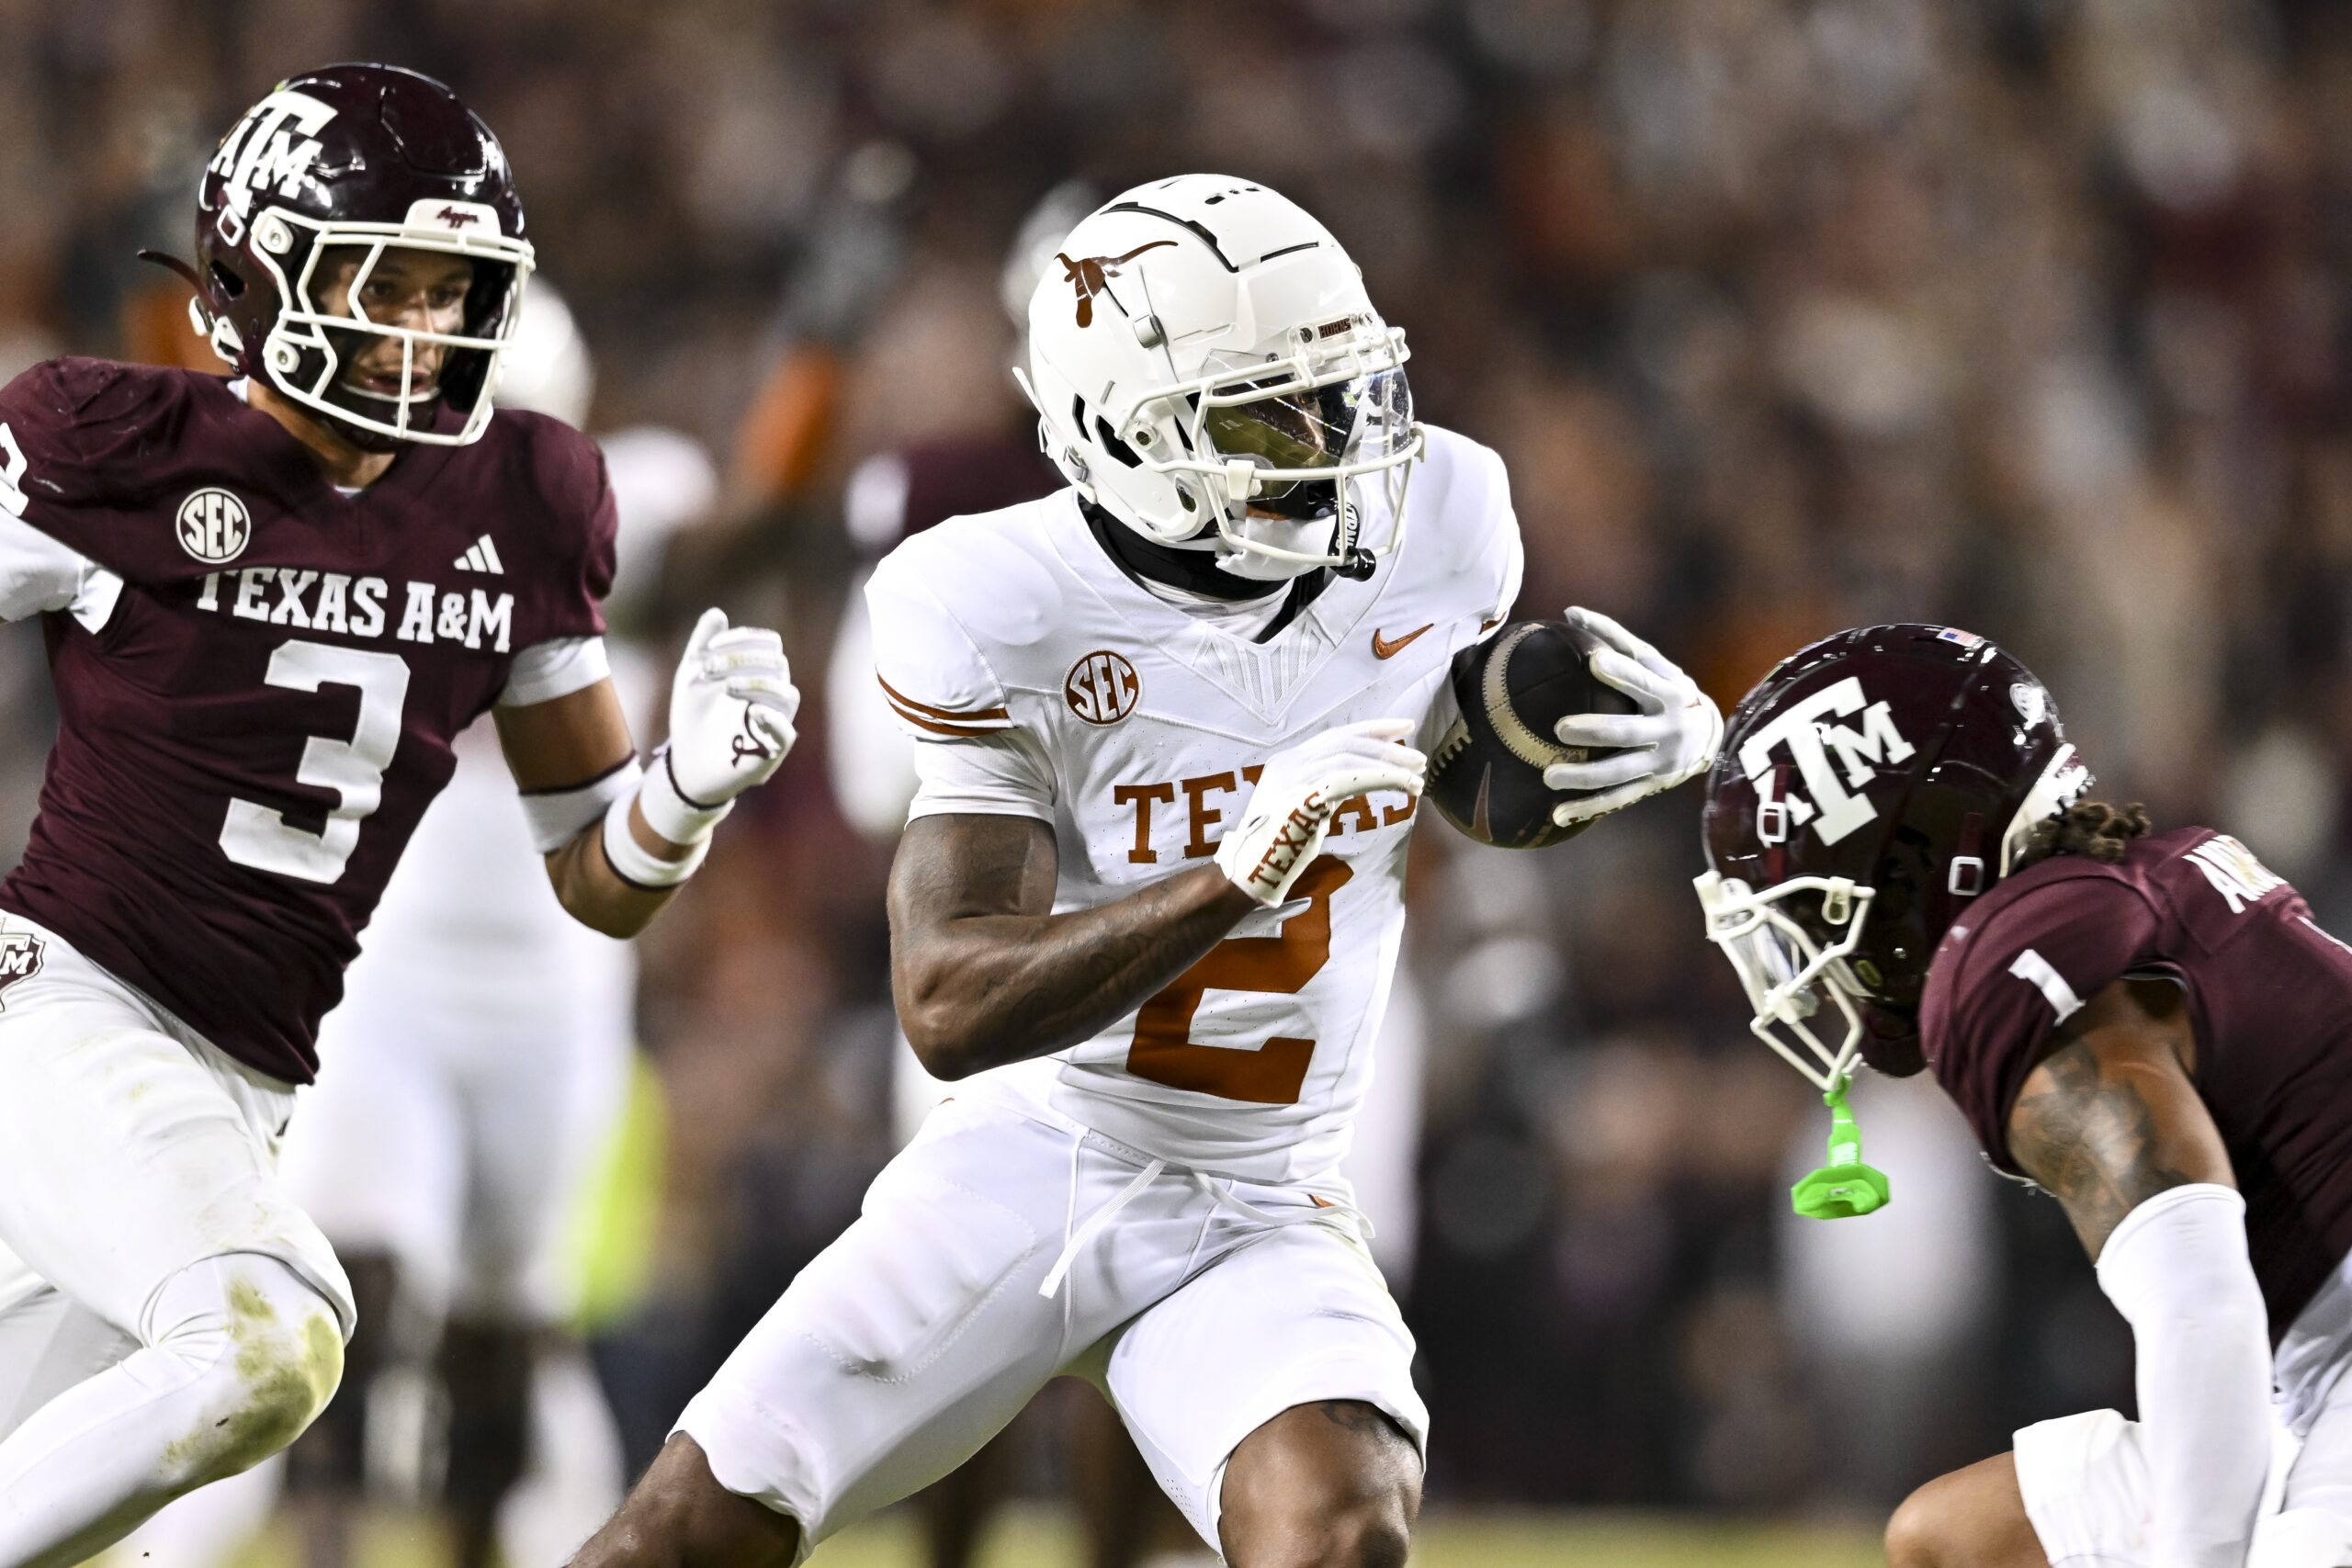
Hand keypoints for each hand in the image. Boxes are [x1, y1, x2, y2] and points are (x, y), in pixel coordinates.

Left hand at [665, 608, 800, 806]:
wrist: (684, 765)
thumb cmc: (692, 719)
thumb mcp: (690, 677)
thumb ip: (702, 645)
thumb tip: (718, 613)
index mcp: (759, 674)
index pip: (768, 646)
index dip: (743, 641)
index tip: (710, 648)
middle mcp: (772, 696)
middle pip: (777, 666)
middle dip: (742, 661)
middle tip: (708, 669)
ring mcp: (775, 724)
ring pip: (787, 695)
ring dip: (757, 684)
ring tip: (727, 687)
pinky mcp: (771, 752)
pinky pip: (786, 734)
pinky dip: (773, 720)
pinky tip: (751, 711)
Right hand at [1216, 719, 1424, 905]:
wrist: (1250, 870)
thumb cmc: (1279, 846)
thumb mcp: (1302, 806)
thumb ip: (1324, 788)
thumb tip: (1359, 779)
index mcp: (1288, 762)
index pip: (1335, 736)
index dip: (1371, 730)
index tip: (1401, 729)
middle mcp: (1289, 763)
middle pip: (1345, 742)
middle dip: (1386, 744)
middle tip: (1419, 757)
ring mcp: (1294, 778)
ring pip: (1351, 757)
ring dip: (1390, 765)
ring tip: (1418, 776)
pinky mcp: (1304, 796)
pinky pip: (1351, 778)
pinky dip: (1383, 778)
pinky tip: (1405, 785)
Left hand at [1542, 606, 1721, 827]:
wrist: (1709, 736)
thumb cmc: (1668, 689)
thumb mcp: (1653, 662)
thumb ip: (1614, 638)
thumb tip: (1569, 611)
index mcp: (1669, 694)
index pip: (1644, 682)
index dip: (1622, 673)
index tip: (1594, 661)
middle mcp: (1667, 730)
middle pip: (1628, 732)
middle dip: (1596, 731)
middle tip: (1561, 728)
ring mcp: (1659, 762)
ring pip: (1619, 772)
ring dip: (1583, 778)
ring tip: (1548, 777)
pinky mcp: (1650, 785)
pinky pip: (1616, 798)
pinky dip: (1588, 807)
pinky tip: (1557, 814)